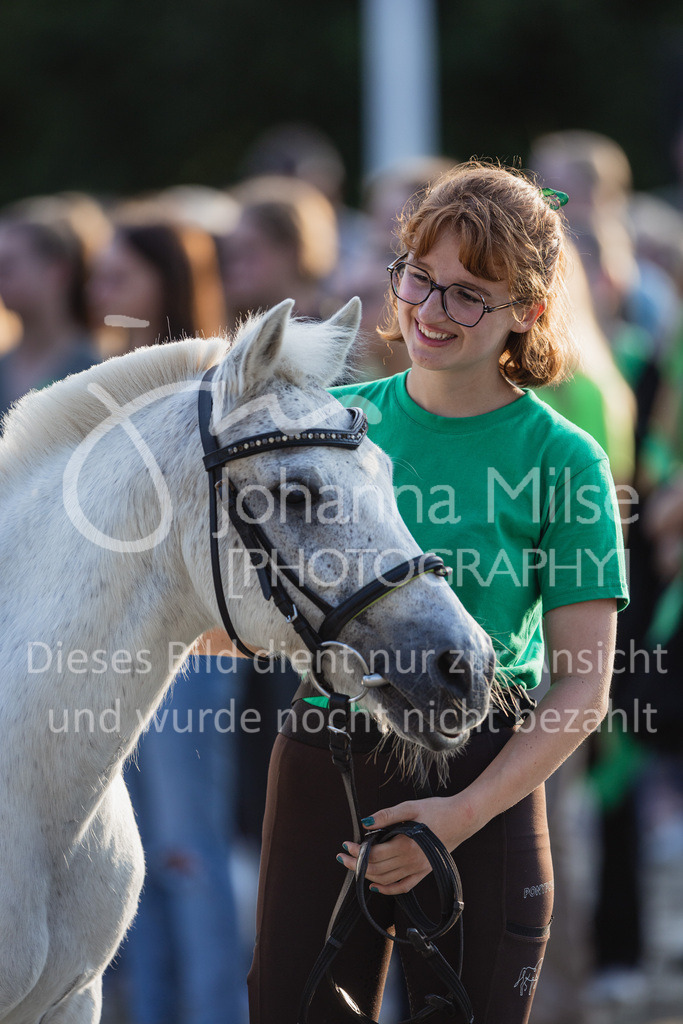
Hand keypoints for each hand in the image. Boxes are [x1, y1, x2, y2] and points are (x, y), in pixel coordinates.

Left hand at [336, 794, 473, 895]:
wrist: (462, 819)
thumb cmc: (437, 810)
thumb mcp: (410, 807)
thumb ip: (387, 816)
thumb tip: (366, 823)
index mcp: (405, 845)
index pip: (373, 854)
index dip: (357, 852)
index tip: (345, 845)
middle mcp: (410, 861)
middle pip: (376, 869)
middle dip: (356, 864)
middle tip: (342, 857)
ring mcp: (418, 869)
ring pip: (386, 879)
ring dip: (367, 875)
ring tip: (353, 867)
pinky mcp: (424, 872)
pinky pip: (403, 887)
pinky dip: (387, 889)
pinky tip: (375, 885)